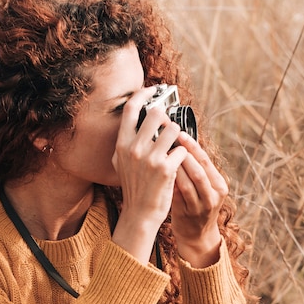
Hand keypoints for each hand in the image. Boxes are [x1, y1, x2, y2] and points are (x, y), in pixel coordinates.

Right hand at [111, 86, 188, 263]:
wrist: (140, 213)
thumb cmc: (134, 187)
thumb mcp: (120, 163)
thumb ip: (126, 142)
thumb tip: (136, 120)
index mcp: (121, 145)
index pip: (130, 109)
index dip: (143, 94)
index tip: (153, 90)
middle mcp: (133, 148)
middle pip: (156, 114)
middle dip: (167, 120)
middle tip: (170, 129)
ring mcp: (149, 158)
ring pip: (173, 130)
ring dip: (179, 137)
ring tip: (175, 149)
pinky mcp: (165, 168)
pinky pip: (182, 149)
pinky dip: (183, 156)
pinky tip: (178, 165)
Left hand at [170, 132, 227, 266]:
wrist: (196, 236)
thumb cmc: (193, 205)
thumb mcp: (199, 187)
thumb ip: (192, 169)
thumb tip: (178, 143)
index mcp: (219, 184)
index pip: (206, 160)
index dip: (193, 146)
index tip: (180, 133)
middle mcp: (214, 194)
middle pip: (199, 169)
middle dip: (184, 153)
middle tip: (169, 140)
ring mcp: (203, 205)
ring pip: (189, 182)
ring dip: (176, 166)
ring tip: (163, 154)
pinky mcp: (190, 214)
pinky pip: (179, 194)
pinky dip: (170, 182)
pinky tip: (160, 173)